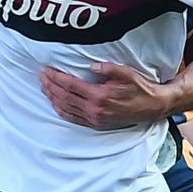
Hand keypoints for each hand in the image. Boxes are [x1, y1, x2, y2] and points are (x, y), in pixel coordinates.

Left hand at [39, 62, 173, 129]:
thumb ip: (107, 68)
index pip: (70, 85)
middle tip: (41, 76)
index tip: (47, 70)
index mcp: (99, 96)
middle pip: (65, 97)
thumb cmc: (139, 88)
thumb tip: (90, 66)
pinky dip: (61, 110)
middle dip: (50, 86)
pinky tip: (55, 103)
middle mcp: (94, 110)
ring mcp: (94, 119)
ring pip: (66, 108)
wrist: (151, 107)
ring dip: (53, 97)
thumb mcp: (126, 73)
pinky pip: (73, 118)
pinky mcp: (96, 124)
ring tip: (44, 87)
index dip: (56, 77)